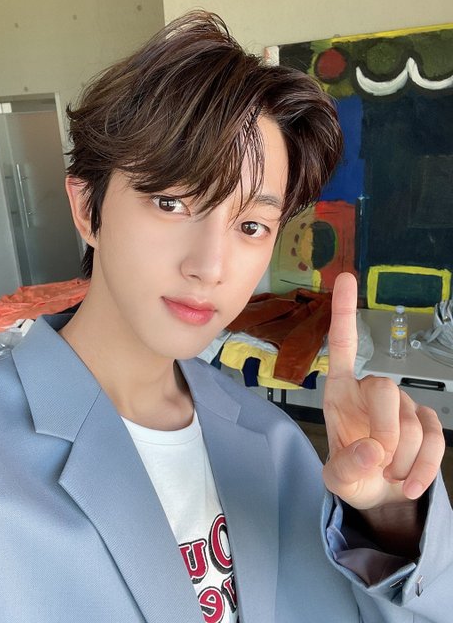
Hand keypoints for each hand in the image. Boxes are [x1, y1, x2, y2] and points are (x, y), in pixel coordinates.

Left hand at [322, 272, 444, 510]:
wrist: (379, 495)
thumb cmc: (353, 474)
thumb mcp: (338, 479)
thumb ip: (346, 467)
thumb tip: (373, 452)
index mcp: (341, 393)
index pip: (343, 347)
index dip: (343, 313)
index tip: (345, 278)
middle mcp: (372, 392)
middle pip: (385, 387)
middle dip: (385, 429)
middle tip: (380, 459)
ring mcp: (403, 406)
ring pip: (413, 421)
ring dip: (403, 457)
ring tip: (388, 473)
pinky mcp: (428, 422)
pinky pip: (435, 438)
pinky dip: (424, 467)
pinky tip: (409, 482)